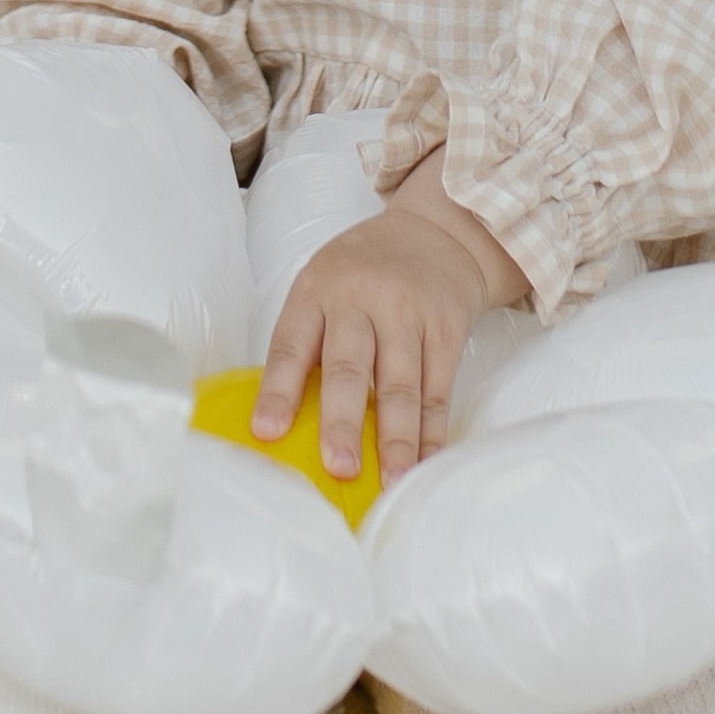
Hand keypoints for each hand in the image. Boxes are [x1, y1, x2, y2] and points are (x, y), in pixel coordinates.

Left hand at [252, 148, 528, 484]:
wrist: (435, 231)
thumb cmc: (362, 271)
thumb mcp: (322, 285)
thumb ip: (307, 341)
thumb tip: (285, 423)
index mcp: (317, 290)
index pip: (291, 345)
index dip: (278, 391)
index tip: (267, 432)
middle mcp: (361, 297)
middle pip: (349, 367)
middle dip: (343, 421)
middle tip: (339, 468)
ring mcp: (408, 311)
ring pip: (400, 385)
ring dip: (396, 440)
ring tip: (390, 482)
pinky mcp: (446, 326)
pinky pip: (438, 388)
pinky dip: (432, 431)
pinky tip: (425, 461)